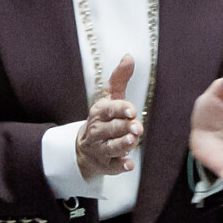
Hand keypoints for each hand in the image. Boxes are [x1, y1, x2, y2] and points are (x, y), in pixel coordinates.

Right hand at [75, 54, 142, 179]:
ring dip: (122, 144)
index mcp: (99, 113)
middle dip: (123, 127)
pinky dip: (121, 165)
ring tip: (133, 141)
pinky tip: (129, 164)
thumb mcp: (110, 97)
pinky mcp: (106, 164)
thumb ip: (119, 78)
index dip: (120, 109)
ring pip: (111, 147)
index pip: (109, 109)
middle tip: (137, 127)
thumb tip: (129, 56)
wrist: (85, 147)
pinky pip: (113, 166)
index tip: (131, 110)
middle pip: (111, 129)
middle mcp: (98, 131)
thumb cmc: (104, 118)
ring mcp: (101, 149)